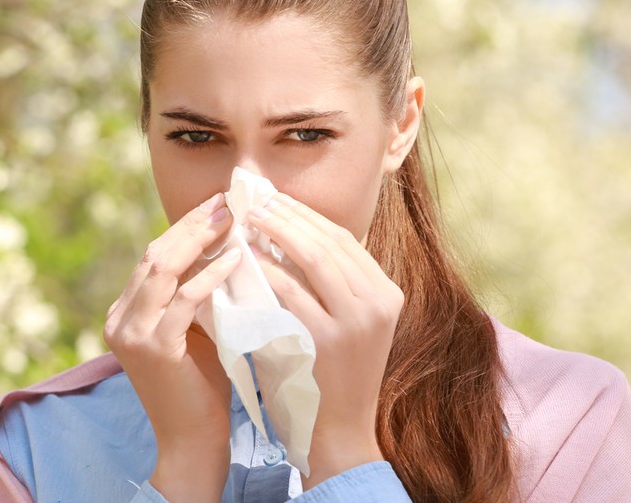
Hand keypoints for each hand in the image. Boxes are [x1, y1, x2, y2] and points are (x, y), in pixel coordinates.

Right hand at [104, 192, 240, 501]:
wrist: (193, 442)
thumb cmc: (204, 388)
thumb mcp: (197, 330)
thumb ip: (199, 295)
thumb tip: (229, 247)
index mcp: (125, 313)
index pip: (154, 256)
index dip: (185, 226)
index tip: (219, 204)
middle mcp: (120, 319)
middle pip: (155, 254)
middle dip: (192, 224)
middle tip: (227, 201)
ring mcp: (131, 333)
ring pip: (162, 269)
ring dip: (199, 240)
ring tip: (231, 219)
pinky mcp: (153, 348)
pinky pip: (182, 301)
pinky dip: (208, 277)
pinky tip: (234, 261)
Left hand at [246, 192, 402, 488]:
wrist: (338, 433)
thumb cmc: (333, 375)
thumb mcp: (349, 323)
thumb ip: (332, 282)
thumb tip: (292, 229)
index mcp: (386, 294)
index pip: (344, 238)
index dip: (307, 214)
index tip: (275, 198)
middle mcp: (377, 303)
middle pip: (328, 241)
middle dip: (288, 214)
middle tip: (253, 199)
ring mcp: (353, 322)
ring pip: (311, 258)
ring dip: (275, 232)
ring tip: (246, 218)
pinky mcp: (323, 339)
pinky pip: (288, 291)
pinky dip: (265, 268)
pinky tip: (244, 256)